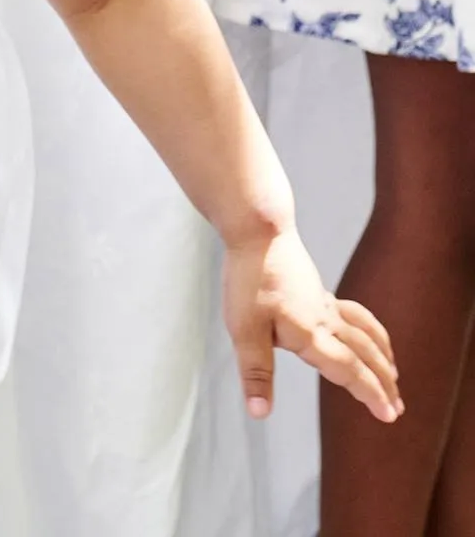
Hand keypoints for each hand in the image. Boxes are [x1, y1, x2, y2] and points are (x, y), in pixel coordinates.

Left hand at [223, 228, 400, 423]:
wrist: (258, 228)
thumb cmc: (248, 277)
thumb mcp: (243, 329)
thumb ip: (255, 372)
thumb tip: (260, 413)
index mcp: (311, 334)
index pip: (348, 371)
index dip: (370, 394)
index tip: (389, 415)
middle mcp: (325, 320)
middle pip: (363, 354)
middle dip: (383, 381)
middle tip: (399, 406)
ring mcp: (323, 302)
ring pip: (363, 332)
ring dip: (381, 354)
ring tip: (394, 371)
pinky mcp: (316, 289)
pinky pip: (353, 313)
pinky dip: (368, 328)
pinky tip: (363, 332)